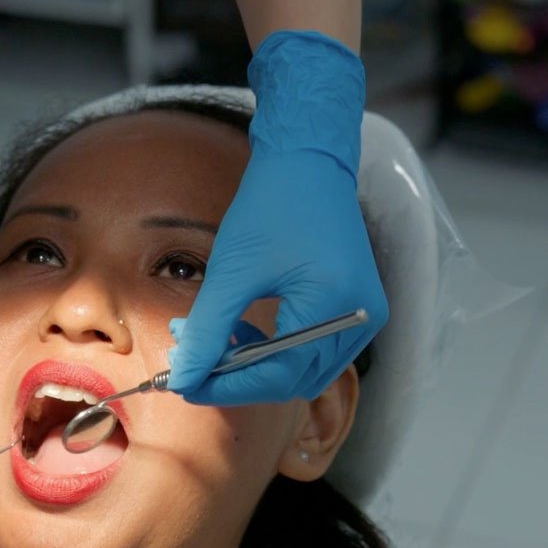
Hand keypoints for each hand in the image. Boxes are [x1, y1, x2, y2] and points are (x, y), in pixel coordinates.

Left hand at [167, 30, 387, 404]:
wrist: (309, 161)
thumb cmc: (273, 204)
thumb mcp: (232, 269)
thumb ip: (207, 329)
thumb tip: (184, 377)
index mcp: (336, 306)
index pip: (278, 376)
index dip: (226, 386)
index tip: (184, 385)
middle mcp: (360, 319)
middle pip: (292, 380)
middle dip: (237, 375)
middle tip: (189, 361)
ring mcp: (363, 315)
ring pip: (300, 370)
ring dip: (252, 364)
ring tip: (209, 336)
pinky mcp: (355, 309)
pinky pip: (311, 350)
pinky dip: (272, 349)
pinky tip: (237, 327)